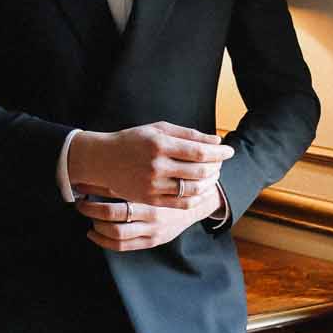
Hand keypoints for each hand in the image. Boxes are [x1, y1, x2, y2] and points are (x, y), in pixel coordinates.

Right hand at [68, 122, 233, 204]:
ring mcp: (153, 185)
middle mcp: (157, 166)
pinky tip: (201, 190)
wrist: (103, 160)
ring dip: (209, 183)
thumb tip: (216, 141)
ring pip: (192, 189)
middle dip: (216, 167)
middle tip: (220, 163)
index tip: (229, 151)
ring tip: (212, 176)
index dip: (219, 152)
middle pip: (199, 171)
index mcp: (160, 144)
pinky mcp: (150, 199)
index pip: (199, 151)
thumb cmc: (134, 140)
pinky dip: (196, 197)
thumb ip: (188, 134)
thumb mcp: (158, 129)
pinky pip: (181, 203)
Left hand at [76, 182, 221, 251]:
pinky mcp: (153, 241)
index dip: (96, 194)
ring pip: (118, 234)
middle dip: (92, 210)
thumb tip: (101, 165)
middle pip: (115, 217)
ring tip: (87, 216)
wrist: (199, 202)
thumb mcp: (159, 171)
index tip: (82, 189)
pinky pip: (123, 246)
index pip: (117, 199)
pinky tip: (93, 233)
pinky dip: (104, 241)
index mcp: (153, 196)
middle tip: (80, 203)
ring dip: (97, 226)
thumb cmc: (173, 181)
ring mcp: (153, 231)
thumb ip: (134, 169)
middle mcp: (153, 216)